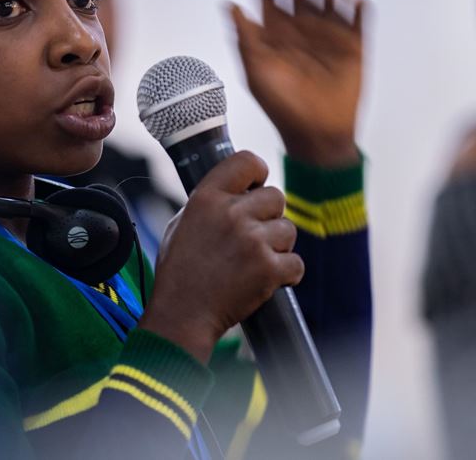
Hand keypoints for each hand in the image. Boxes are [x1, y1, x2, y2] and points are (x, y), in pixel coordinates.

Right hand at [138, 151, 302, 362]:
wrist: (183, 315)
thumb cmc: (179, 272)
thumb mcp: (182, 223)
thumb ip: (210, 202)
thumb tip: (238, 190)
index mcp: (207, 198)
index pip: (247, 161)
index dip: (258, 173)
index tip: (256, 186)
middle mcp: (231, 214)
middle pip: (276, 197)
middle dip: (270, 216)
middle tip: (255, 236)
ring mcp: (252, 241)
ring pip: (288, 229)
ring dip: (278, 246)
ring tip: (256, 261)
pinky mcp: (268, 269)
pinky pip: (296, 262)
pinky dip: (287, 273)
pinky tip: (268, 279)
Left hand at [227, 0, 366, 167]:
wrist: (316, 134)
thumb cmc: (282, 107)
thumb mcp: (256, 71)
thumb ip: (244, 37)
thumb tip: (229, 5)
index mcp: (275, 34)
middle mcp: (301, 31)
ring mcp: (328, 37)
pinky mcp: (353, 46)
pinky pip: (357, 18)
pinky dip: (357, 5)